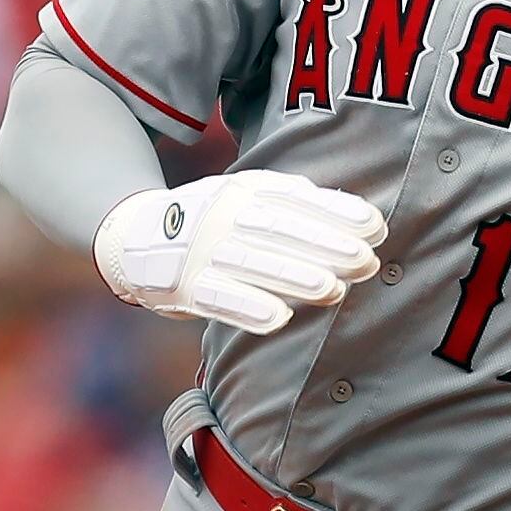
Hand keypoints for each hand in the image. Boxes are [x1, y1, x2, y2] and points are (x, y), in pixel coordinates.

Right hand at [95, 171, 383, 334]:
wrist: (134, 238)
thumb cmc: (215, 222)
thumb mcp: (250, 198)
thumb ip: (298, 205)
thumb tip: (361, 218)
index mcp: (244, 190)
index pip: (296, 201)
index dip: (337, 212)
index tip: (376, 227)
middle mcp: (222, 216)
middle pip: (277, 230)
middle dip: (324, 245)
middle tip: (366, 261)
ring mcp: (200, 252)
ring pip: (250, 264)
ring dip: (293, 278)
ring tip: (333, 290)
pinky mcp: (182, 288)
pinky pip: (217, 299)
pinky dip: (248, 309)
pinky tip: (280, 319)